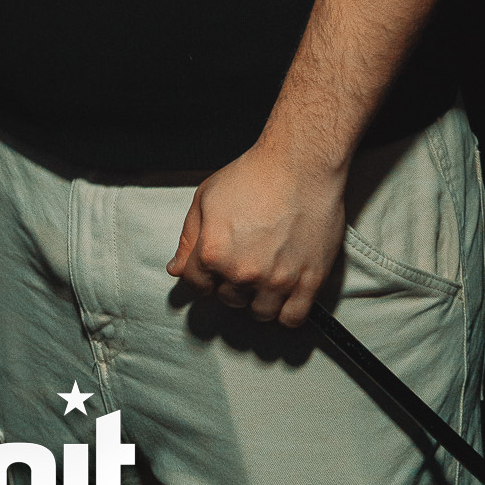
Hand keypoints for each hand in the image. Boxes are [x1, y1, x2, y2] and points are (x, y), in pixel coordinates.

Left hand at [167, 141, 346, 326]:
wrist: (300, 165)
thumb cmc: (252, 175)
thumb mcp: (205, 198)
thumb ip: (187, 238)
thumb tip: (176, 269)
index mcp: (213, 253)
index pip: (196, 285)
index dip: (202, 275)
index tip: (213, 267)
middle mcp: (242, 272)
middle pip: (227, 299)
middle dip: (229, 284)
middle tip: (241, 262)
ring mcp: (277, 280)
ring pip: (259, 314)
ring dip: (256, 300)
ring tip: (261, 277)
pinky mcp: (309, 282)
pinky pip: (292, 319)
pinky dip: (284, 313)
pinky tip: (282, 294)